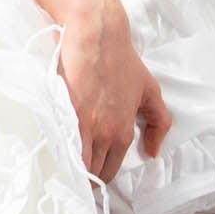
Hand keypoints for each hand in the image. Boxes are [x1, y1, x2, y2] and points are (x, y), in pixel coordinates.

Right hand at [51, 0, 174, 186]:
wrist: (95, 36)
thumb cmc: (121, 59)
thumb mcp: (150, 90)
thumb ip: (159, 123)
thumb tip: (153, 152)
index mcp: (124, 132)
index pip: (109, 172)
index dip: (100, 178)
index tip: (92, 177)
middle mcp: (105, 134)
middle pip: (91, 173)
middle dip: (84, 177)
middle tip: (77, 175)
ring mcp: (82, 126)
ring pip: (75, 164)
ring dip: (70, 169)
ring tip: (64, 168)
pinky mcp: (63, 114)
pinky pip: (60, 146)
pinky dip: (58, 153)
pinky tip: (55, 152)